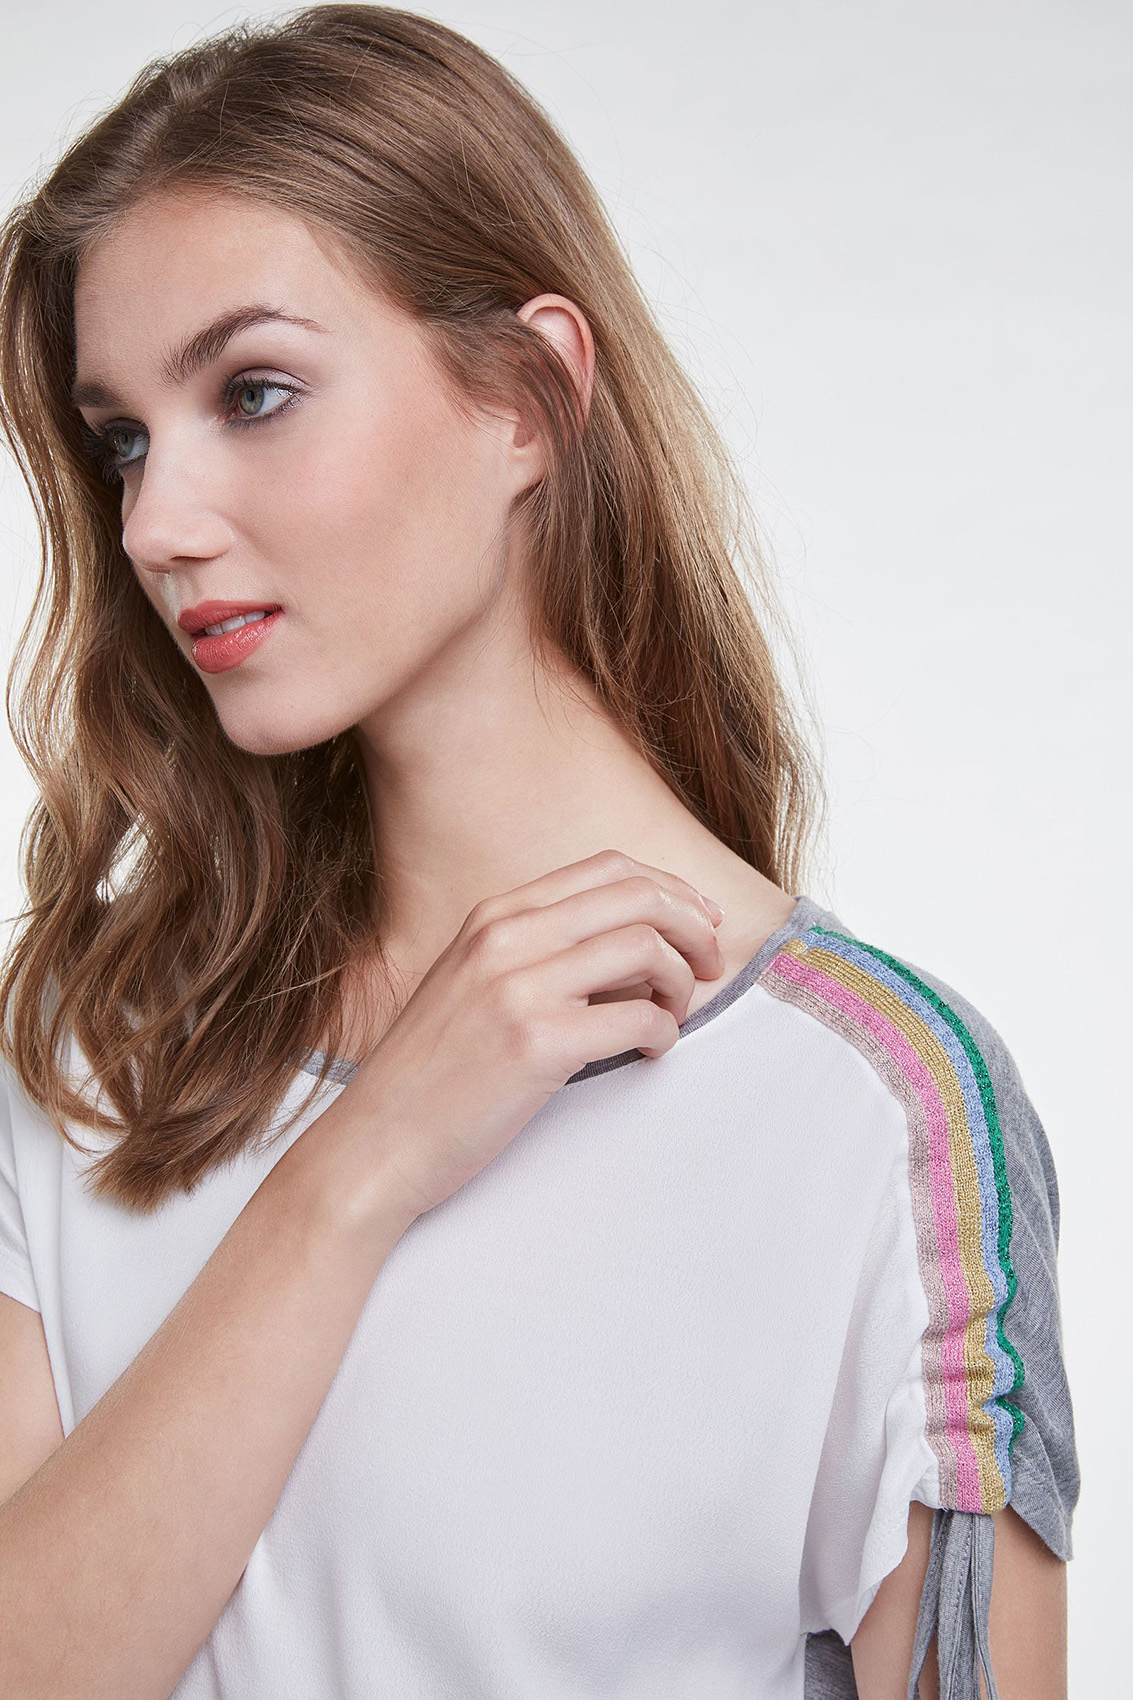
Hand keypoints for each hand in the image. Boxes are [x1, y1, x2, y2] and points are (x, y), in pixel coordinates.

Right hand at [343, 848, 724, 1224]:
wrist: (375, 1142)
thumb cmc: (430, 1073)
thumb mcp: (470, 984)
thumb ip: (536, 953)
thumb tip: (633, 948)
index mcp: (492, 917)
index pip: (607, 869)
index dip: (670, 888)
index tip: (698, 921)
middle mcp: (505, 938)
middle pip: (638, 895)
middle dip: (693, 925)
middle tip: (711, 963)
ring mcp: (518, 988)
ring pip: (646, 948)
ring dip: (683, 982)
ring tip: (674, 1014)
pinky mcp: (535, 1045)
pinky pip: (639, 1017)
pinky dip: (665, 1033)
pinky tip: (651, 1052)